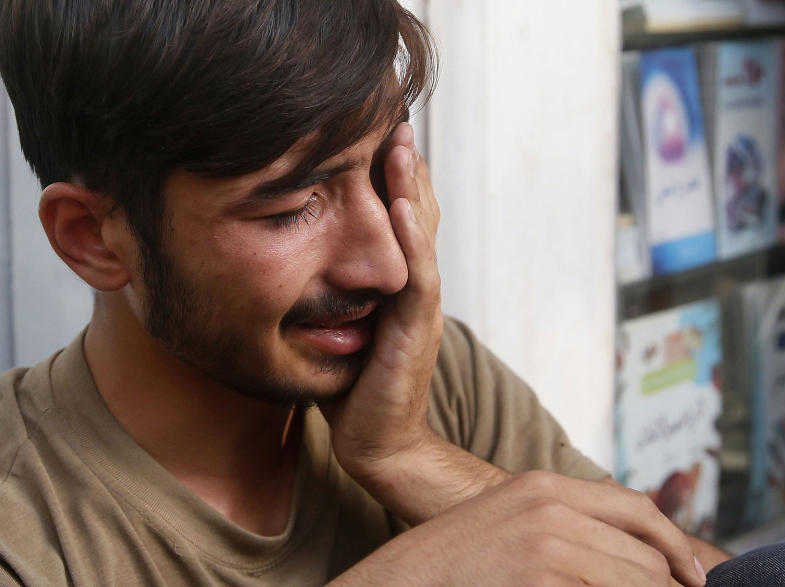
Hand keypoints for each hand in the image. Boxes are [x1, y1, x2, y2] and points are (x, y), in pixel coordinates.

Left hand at [319, 122, 443, 480]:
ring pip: (421, 234)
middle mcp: (414, 285)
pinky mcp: (416, 328)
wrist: (376, 443)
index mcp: (396, 282)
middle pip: (415, 213)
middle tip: (396, 118)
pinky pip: (418, 273)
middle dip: (406, 166)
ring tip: (403, 142)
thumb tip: (282, 258)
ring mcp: (420, 305)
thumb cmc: (349, 388)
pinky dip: (410, 236)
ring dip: (412, 186)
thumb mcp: (332, 327)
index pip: (398, 219)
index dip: (391, 177)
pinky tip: (398, 202)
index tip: (374, 134)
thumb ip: (322, 291)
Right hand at [330, 471, 708, 586]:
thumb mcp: (509, 524)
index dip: (677, 547)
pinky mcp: (542, 580)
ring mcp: (547, 544)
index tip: (696, 581)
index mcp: (544, 486)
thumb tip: (627, 558)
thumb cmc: (450, 568)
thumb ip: (564, 525)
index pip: (638, 509)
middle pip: (645, 555)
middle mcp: (551, 506)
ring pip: (637, 584)